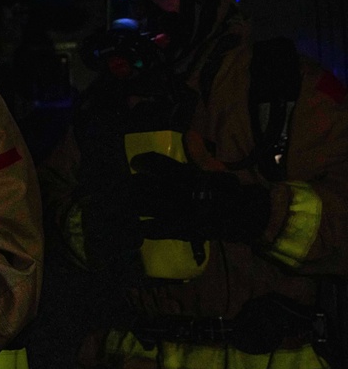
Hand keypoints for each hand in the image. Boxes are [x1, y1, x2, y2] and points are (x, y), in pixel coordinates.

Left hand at [126, 153, 269, 243]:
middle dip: (130, 186)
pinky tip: (136, 227)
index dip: (142, 162)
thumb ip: (195, 158)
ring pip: (143, 206)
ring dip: (131, 205)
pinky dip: (143, 228)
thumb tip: (186, 139)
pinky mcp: (178, 230)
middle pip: (142, 185)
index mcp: (186, 175)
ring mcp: (176, 212)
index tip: (136, 163)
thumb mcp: (212, 170)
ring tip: (124, 204)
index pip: (156, 164)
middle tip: (124, 186)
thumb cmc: (228, 191)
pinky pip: (153, 229)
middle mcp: (178, 192)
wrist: (245, 216)